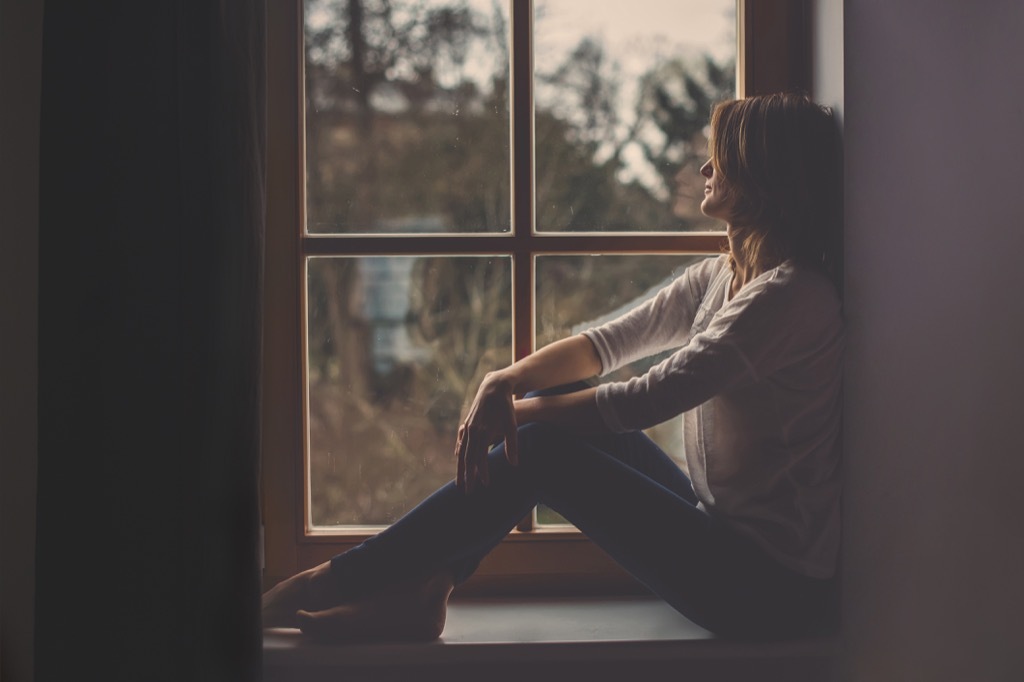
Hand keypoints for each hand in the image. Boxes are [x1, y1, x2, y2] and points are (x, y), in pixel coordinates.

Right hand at [455, 372, 518, 493]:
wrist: (494, 386)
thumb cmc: (505, 406)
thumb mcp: (511, 424)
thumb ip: (512, 444)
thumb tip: (514, 464)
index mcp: (482, 432)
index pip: (479, 457)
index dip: (482, 472)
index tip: (485, 485)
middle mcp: (471, 431)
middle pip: (467, 458)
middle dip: (467, 476)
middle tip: (467, 492)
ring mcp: (467, 427)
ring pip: (461, 452)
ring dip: (460, 468)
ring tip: (459, 482)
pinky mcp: (467, 424)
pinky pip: (461, 443)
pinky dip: (460, 454)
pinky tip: (459, 460)